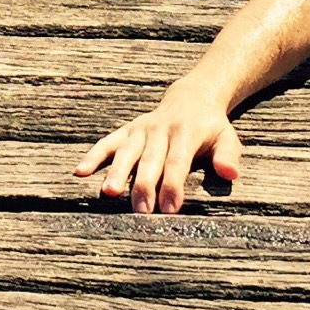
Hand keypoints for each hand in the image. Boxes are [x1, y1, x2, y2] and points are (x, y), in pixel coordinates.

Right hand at [75, 103, 243, 214]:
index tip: (169, 209)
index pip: (177, 162)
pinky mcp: (127, 131)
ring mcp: (141, 129)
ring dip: (117, 172)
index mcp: (186, 132)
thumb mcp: (228, 138)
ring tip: (109, 193)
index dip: (173, 185)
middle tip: (141, 212)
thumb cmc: (211, 128)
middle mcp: (160, 129)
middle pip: (150, 160)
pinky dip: (93, 156)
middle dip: (145, 186)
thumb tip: (230, 174)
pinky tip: (80, 172)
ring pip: (126, 152)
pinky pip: (107, 142)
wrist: (192, 97)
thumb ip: (228, 156)